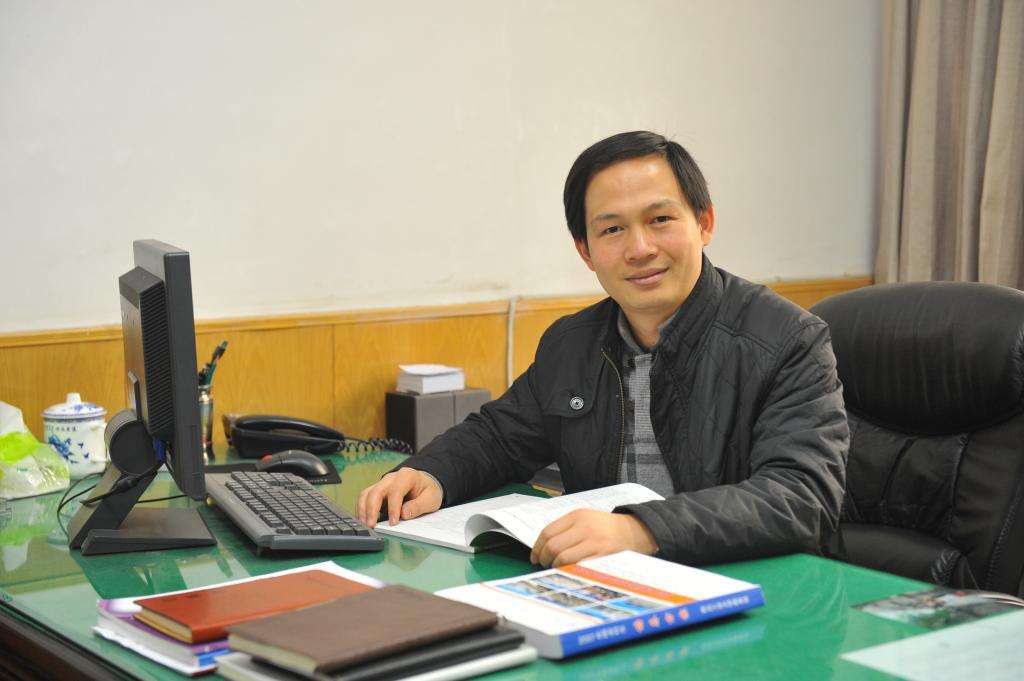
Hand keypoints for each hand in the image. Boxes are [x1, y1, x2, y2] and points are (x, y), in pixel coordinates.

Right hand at [356, 468, 442, 527]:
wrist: (424, 484)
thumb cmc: (428, 491)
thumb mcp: (431, 499)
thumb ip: (419, 506)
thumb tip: (404, 514)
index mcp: (407, 476)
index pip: (396, 491)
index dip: (393, 507)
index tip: (393, 523)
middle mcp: (392, 478)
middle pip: (377, 491)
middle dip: (372, 509)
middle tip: (372, 525)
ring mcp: (382, 483)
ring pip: (367, 493)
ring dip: (364, 510)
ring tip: (365, 525)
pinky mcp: (377, 490)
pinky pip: (365, 497)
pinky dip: (362, 509)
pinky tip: (364, 520)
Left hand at [530, 510, 657, 567]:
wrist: (633, 531)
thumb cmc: (604, 527)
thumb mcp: (585, 518)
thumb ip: (565, 528)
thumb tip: (542, 547)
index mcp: (577, 515)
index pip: (548, 532)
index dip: (537, 547)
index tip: (534, 556)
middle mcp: (585, 527)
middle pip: (553, 546)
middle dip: (544, 559)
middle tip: (543, 564)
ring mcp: (594, 542)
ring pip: (563, 558)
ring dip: (554, 566)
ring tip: (555, 568)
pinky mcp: (602, 556)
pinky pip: (578, 566)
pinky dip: (569, 571)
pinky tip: (568, 571)